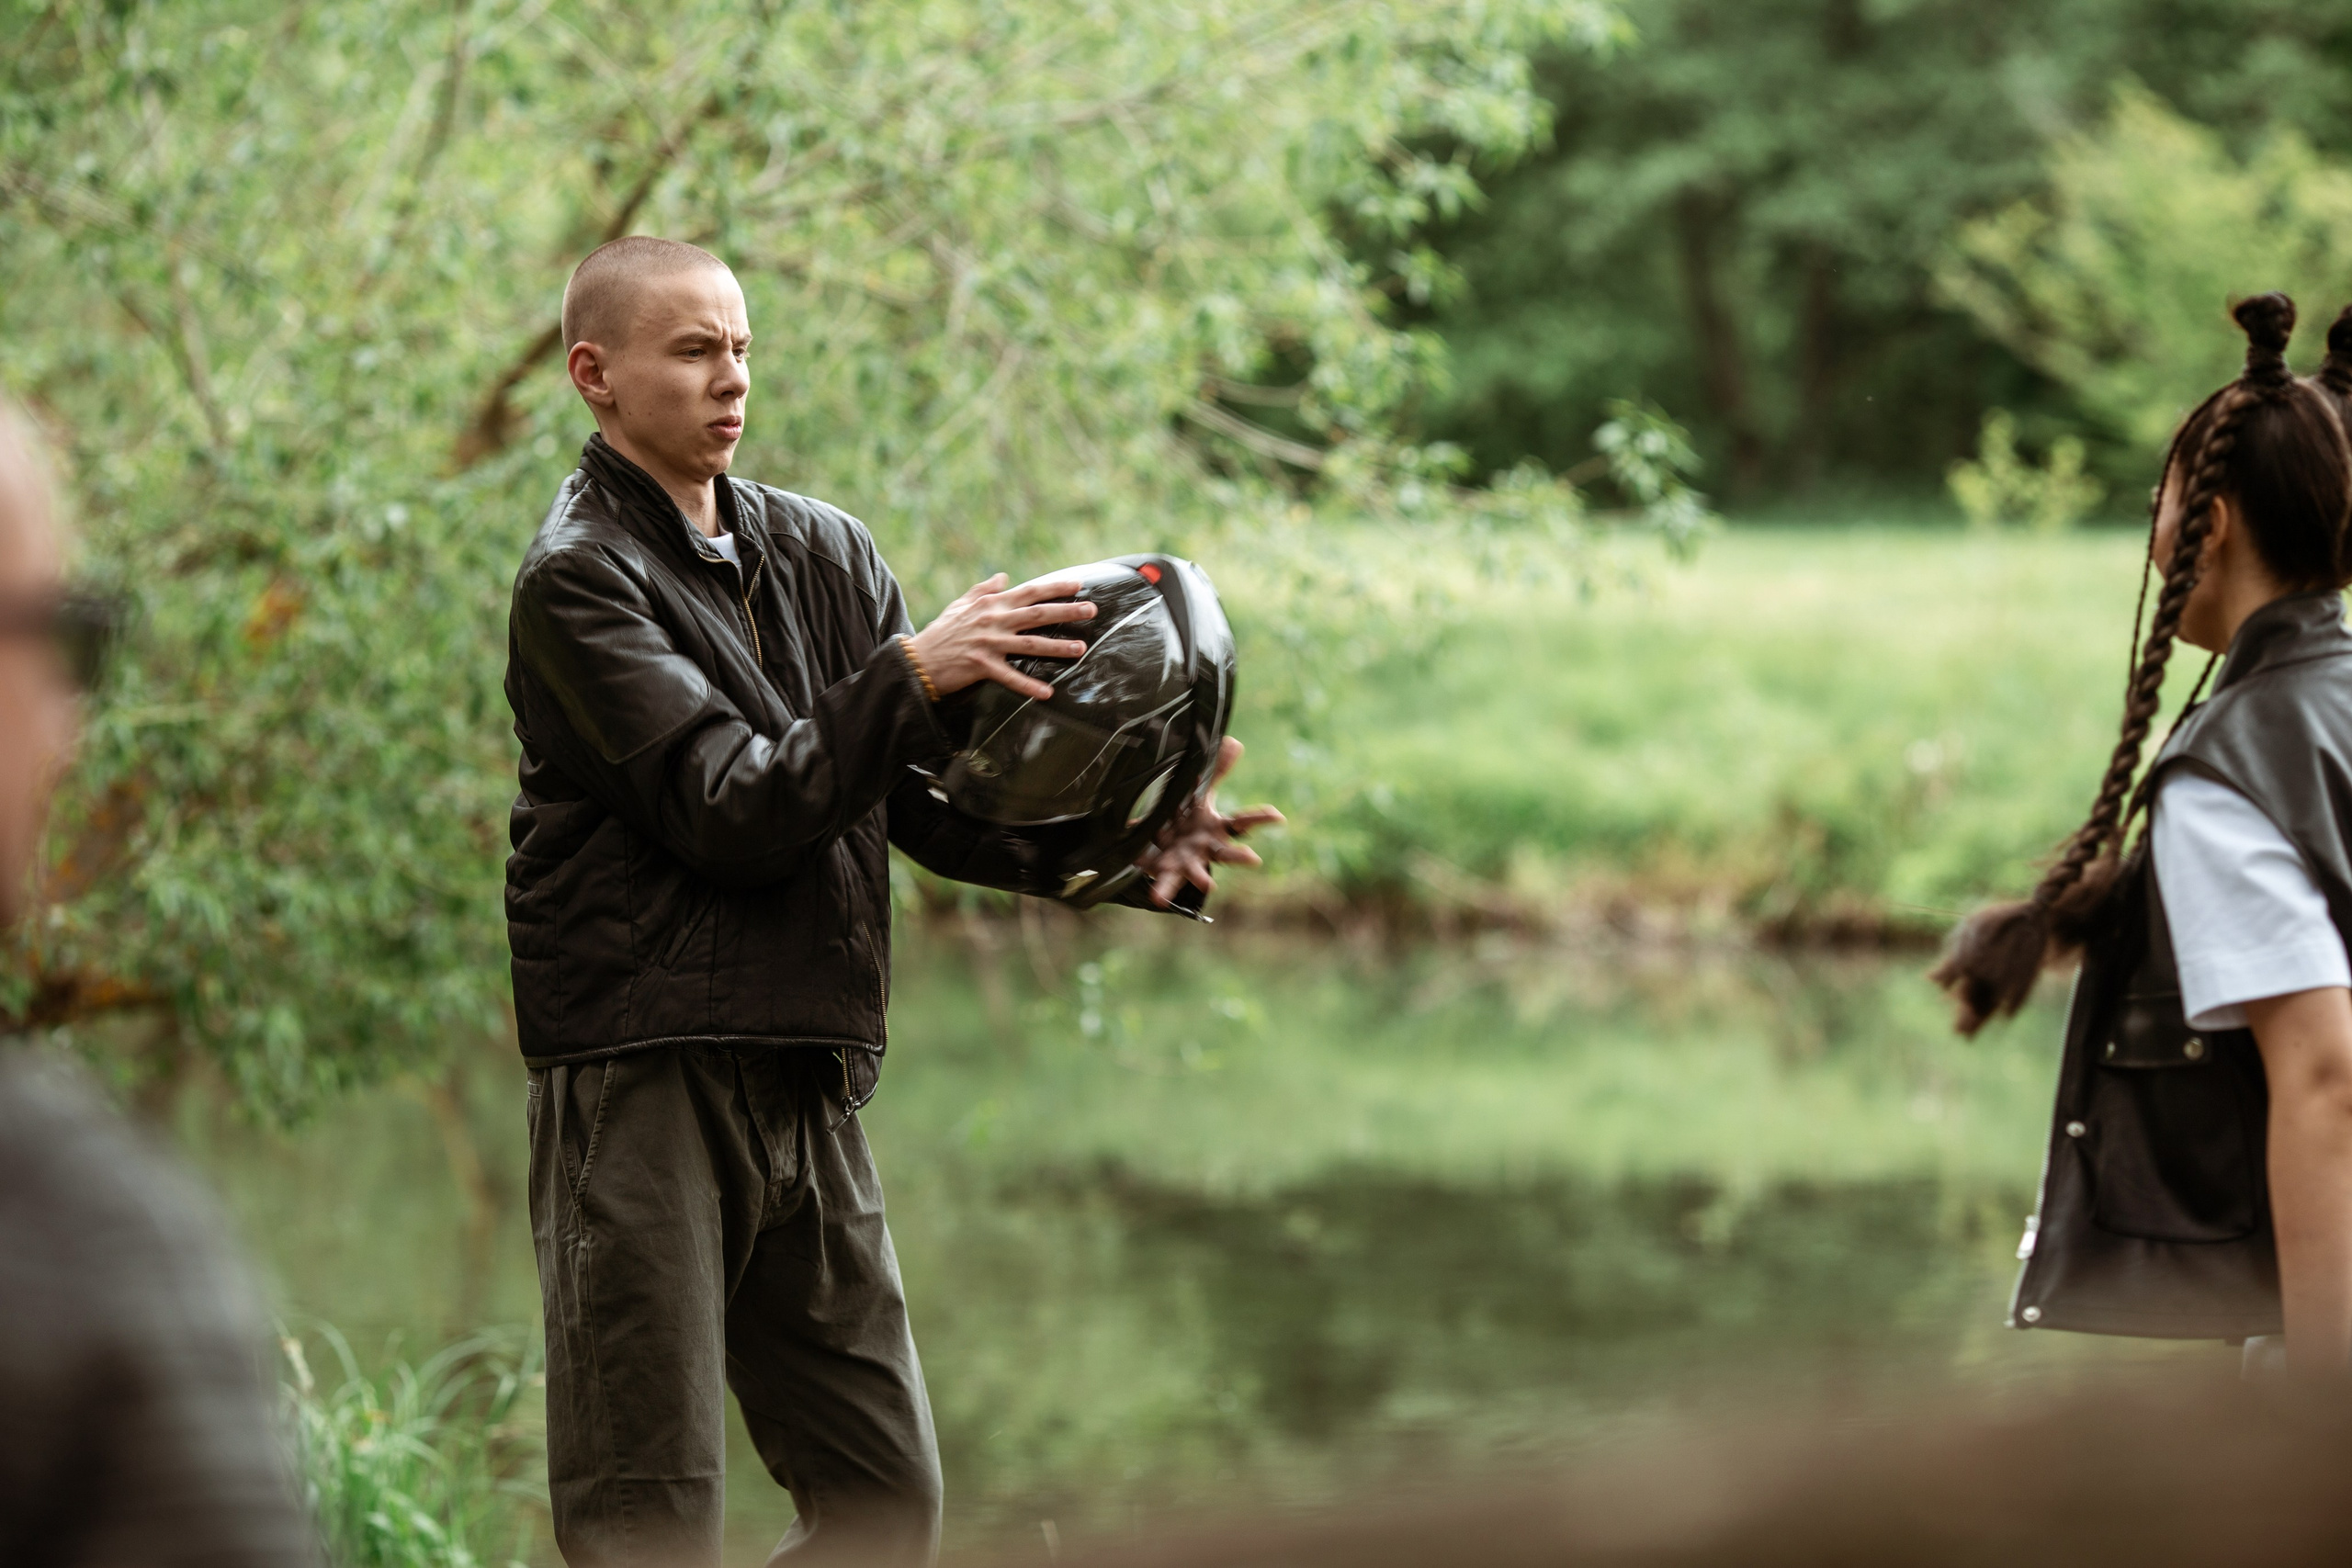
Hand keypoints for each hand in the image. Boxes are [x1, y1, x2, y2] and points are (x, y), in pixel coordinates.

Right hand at [909, 573, 1096, 700]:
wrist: (918, 659)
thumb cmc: (941, 632)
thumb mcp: (960, 604)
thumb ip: (983, 589)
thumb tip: (1003, 576)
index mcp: (991, 605)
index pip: (1029, 592)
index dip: (1055, 588)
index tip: (1078, 585)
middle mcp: (993, 621)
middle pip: (1037, 614)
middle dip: (1067, 611)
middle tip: (1092, 611)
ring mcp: (988, 643)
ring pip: (1030, 643)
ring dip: (1057, 647)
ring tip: (1080, 650)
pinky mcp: (981, 666)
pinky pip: (1010, 677)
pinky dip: (1028, 685)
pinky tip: (1046, 693)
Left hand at [1137, 737, 1284, 907]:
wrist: (1158, 842)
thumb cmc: (1185, 818)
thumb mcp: (1199, 792)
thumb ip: (1215, 771)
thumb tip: (1234, 742)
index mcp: (1216, 828)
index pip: (1243, 822)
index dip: (1261, 818)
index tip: (1278, 817)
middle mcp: (1205, 848)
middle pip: (1226, 853)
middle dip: (1239, 857)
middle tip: (1254, 860)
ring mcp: (1186, 861)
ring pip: (1196, 872)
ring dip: (1200, 878)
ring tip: (1207, 884)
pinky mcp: (1164, 869)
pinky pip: (1162, 876)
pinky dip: (1161, 885)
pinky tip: (1160, 896)